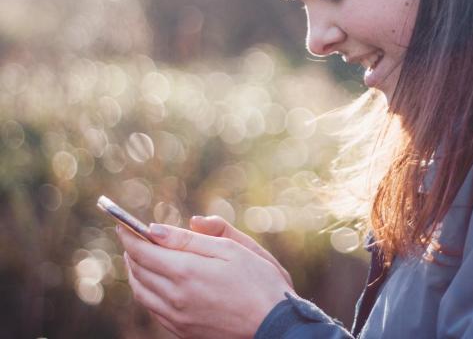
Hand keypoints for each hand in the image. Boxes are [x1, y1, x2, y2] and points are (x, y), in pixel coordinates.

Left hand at [117, 224, 294, 338]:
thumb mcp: (230, 248)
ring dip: (134, 271)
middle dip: (131, 250)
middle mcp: (175, 297)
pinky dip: (145, 290)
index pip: (143, 251)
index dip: (129, 235)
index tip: (121, 222)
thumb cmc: (258, 280)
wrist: (274, 324)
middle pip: (138, 271)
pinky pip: (152, 308)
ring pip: (141, 292)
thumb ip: (191, 238)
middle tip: (129, 235)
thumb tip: (155, 229)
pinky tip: (153, 282)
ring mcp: (177, 318)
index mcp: (186, 272)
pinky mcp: (182, 331)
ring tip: (138, 255)